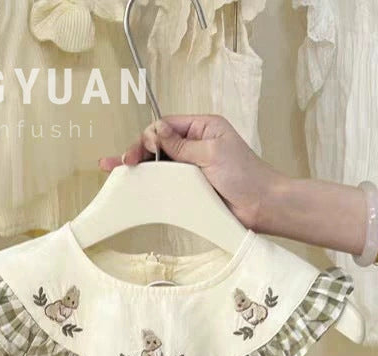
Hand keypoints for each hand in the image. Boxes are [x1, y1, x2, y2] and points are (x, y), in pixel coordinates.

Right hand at [99, 114, 279, 230]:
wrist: (262, 206)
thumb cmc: (245, 175)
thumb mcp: (212, 153)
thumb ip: (181, 145)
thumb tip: (155, 132)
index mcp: (203, 128)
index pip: (166, 126)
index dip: (148, 137)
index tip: (136, 153)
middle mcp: (196, 145)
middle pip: (159, 144)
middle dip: (137, 152)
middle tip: (118, 164)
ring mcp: (193, 167)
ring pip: (161, 164)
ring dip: (140, 167)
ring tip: (115, 171)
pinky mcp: (192, 188)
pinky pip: (168, 183)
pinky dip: (152, 184)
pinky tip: (135, 186)